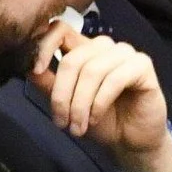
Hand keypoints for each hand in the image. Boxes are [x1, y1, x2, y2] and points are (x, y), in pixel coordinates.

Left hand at [29, 23, 171, 171]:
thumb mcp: (67, 104)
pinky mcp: (143, 66)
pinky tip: (95, 118)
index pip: (60, 30)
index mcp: (85, 50)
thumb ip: (49, 84)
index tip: (36, 70)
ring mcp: (126, 54)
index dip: (45, 46)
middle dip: (62, 96)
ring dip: (81, 104)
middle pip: (73, 59)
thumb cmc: (101, 121)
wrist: (130, 141)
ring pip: (92, 71)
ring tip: (78, 127)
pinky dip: (100, 102)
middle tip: (61, 122)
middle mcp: (105, 47)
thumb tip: (29, 68)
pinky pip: (115, 79)